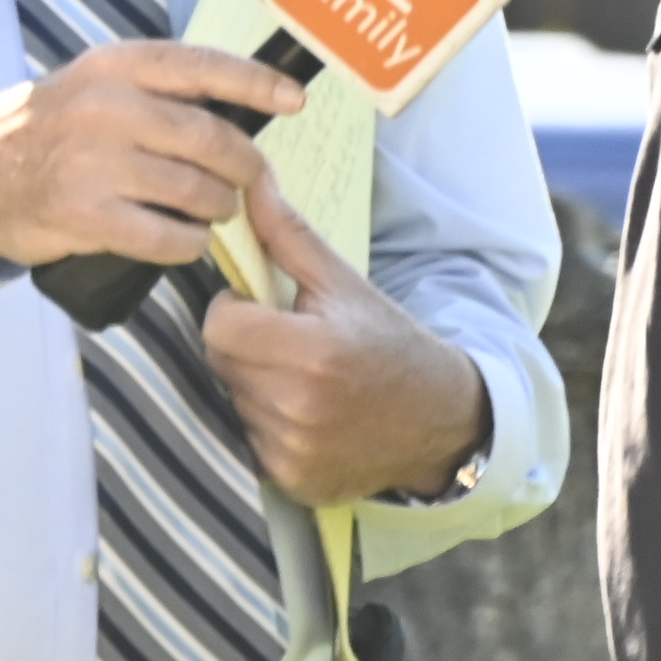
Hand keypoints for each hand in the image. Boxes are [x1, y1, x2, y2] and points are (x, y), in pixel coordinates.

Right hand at [0, 40, 294, 274]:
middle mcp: (108, 108)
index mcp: (115, 67)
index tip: (294, 100)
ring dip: (218, 209)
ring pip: (198, 191)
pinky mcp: (86, 215)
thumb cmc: (45, 131)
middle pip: (213, 140)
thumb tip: (237, 107)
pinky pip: (169, 237)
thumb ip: (153, 90)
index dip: (257, 83)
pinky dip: (189, 244)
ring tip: (211, 212)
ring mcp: (96, 163)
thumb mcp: (91, 85)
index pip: (202, 67)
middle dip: (246, 168)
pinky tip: (185, 241)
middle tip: (248, 181)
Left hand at [199, 170, 492, 505]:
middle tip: (284, 341)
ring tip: (300, 378)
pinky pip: (248, 440)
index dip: (234, 311)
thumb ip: (286, 235)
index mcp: (312, 352)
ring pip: (233, 400)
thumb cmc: (389, 342)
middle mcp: (301, 407)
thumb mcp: (344, 283)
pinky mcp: (293, 481)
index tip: (262, 308)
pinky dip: (267, 425)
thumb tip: (248, 179)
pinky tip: (305, 415)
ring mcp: (296, 451)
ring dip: (253, 386)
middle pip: (221, 363)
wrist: (441, 419)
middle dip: (243, 345)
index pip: (219, 326)